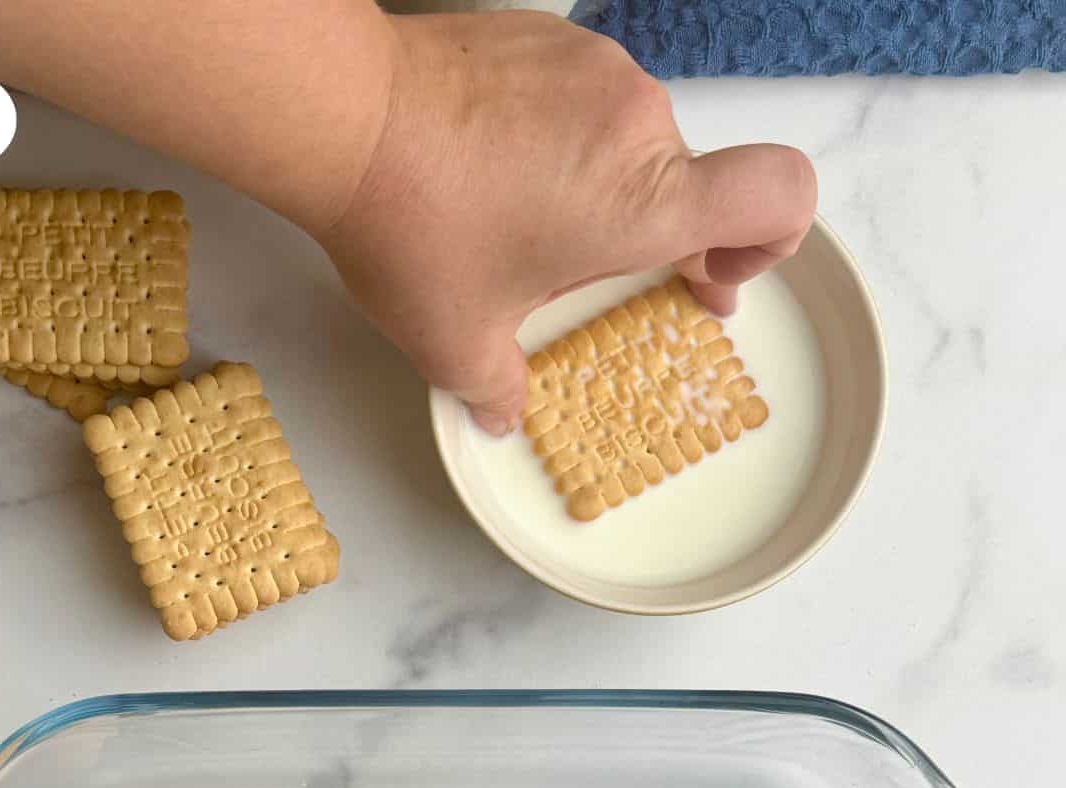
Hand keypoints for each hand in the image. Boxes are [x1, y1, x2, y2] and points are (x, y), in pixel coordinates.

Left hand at [320, 10, 816, 433]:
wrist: (343, 114)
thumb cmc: (414, 227)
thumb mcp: (456, 340)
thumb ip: (497, 389)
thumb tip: (503, 413)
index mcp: (644, 201)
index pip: (781, 196)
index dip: (771, 241)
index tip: (711, 276)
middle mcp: (639, 124)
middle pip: (684, 183)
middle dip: (643, 234)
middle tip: (574, 271)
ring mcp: (596, 69)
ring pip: (628, 140)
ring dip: (595, 183)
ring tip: (516, 216)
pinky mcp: (551, 37)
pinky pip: (581, 96)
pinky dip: (556, 136)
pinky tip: (493, 166)